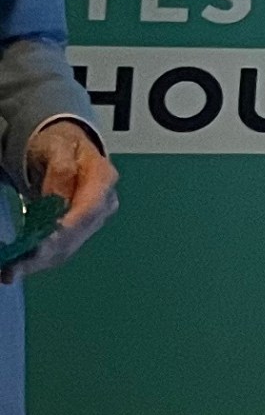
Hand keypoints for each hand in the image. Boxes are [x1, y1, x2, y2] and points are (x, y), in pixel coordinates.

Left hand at [8, 120, 115, 282]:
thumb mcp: (58, 146)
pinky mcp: (77, 230)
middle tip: (17, 267)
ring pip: (67, 247)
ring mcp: (91, 219)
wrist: (67, 147)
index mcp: (103, 179)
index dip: (68, 229)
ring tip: (11, 272)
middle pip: (77, 234)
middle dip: (45, 253)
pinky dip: (38, 261)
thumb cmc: (62, 143)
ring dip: (38, 263)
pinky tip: (17, 268)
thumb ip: (61, 169)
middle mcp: (102, 204)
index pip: (89, 209)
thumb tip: (58, 198)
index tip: (45, 243)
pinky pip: (59, 248)